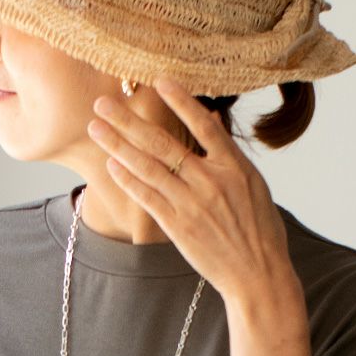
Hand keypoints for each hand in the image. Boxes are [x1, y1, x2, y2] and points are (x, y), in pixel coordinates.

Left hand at [87, 75, 309, 342]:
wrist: (258, 274)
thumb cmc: (259, 229)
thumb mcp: (253, 185)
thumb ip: (229, 153)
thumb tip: (211, 120)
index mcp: (235, 167)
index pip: (204, 125)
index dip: (180, 101)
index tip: (157, 81)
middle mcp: (212, 181)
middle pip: (163, 143)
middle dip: (129, 120)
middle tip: (103, 102)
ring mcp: (193, 203)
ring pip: (148, 167)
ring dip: (118, 145)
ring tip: (96, 128)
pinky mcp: (178, 226)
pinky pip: (147, 197)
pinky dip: (128, 179)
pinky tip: (112, 164)